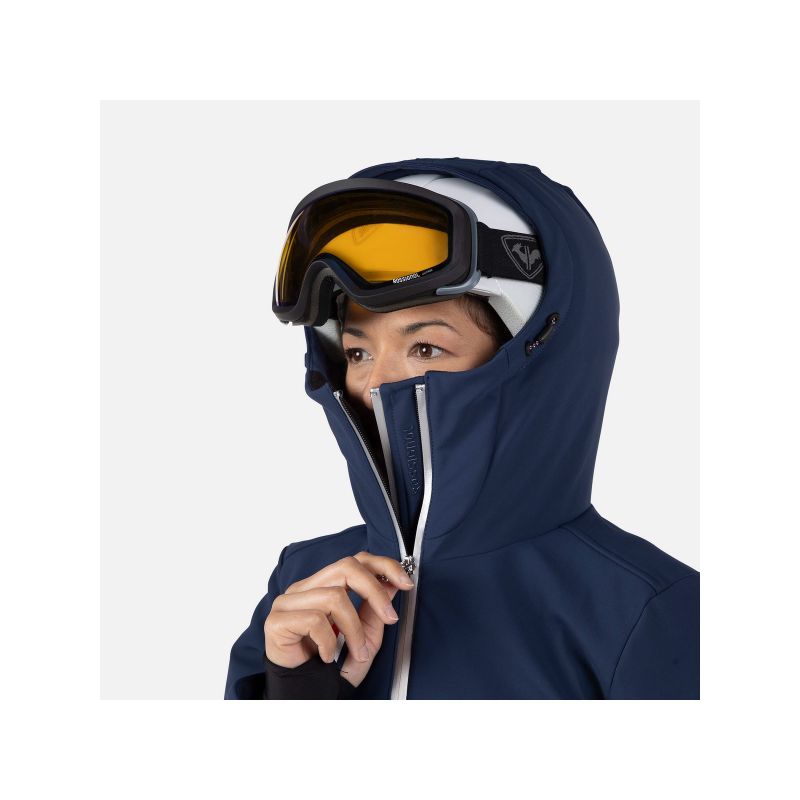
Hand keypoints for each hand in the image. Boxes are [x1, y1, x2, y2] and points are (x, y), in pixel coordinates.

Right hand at [264, 552, 414, 687]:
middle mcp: (304, 588)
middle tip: (390, 617)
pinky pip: (314, 620)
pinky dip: (329, 642)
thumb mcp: (363, 639)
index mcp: (322, 586)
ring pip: (334, 597)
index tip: (406, 583)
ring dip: (354, 630)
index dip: (383, 566)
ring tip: (357, 651)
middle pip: (346, 567)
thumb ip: (375, 612)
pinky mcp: (276, 620)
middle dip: (375, 591)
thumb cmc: (329, 667)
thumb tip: (393, 584)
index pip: (354, 560)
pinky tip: (327, 657)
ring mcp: (287, 602)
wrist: (302, 696)